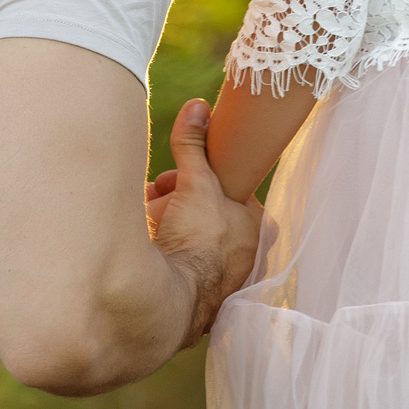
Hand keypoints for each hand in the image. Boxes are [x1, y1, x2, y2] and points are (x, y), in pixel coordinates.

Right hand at [144, 99, 261, 343]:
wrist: (174, 302)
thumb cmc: (196, 241)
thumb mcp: (195, 184)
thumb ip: (195, 147)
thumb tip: (198, 107)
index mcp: (259, 228)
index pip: (229, 190)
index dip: (197, 180)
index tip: (176, 179)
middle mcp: (251, 257)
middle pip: (209, 215)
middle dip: (179, 203)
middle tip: (157, 198)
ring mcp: (229, 282)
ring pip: (196, 242)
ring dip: (170, 227)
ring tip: (149, 224)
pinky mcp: (207, 302)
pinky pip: (187, 268)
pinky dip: (170, 256)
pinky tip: (152, 250)